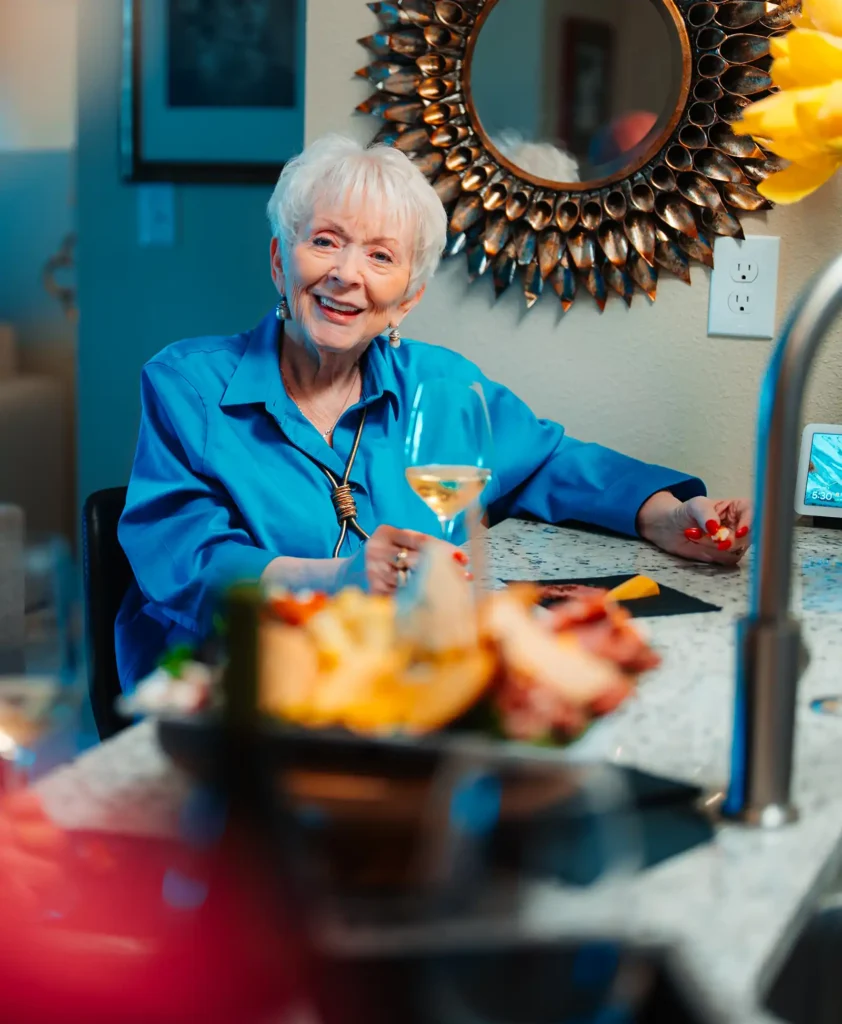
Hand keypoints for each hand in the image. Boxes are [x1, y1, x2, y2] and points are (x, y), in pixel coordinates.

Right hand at [339, 525, 469, 594]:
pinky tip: (434, 603)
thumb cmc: (381, 559)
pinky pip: (403, 595)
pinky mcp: (373, 590)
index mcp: (384, 533)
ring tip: (455, 592)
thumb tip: (457, 557)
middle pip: (418, 559)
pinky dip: (420, 599)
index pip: (420, 539)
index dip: (444, 548)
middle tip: (464, 576)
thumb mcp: (393, 544)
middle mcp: (377, 549)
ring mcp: (374, 571)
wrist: (345, 577)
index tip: (462, 558)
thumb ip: (418, 546)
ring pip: (413, 579)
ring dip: (435, 586)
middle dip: (444, 568)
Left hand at [637, 492, 751, 565]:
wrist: (670, 528)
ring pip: (737, 550)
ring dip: (716, 548)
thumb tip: (715, 527)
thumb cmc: (685, 512)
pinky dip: (712, 555)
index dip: (750, 522)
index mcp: (737, 508)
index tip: (741, 532)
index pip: (753, 513)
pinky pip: (726, 560)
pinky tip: (699, 545)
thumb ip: (705, 514)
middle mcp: (739, 526)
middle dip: (730, 540)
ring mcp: (733, 542)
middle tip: (713, 539)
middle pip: (748, 536)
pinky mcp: (724, 555)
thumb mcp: (695, 505)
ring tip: (696, 536)